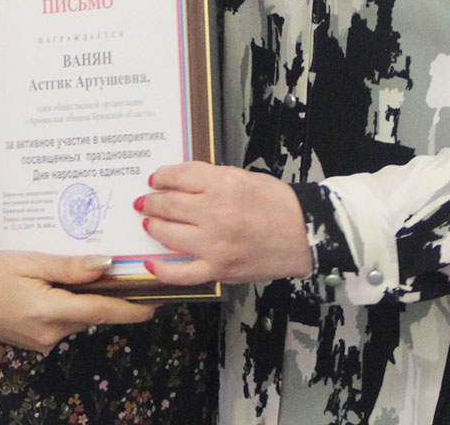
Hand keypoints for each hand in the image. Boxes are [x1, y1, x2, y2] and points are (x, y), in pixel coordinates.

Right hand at [0, 251, 153, 354]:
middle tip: (127, 275)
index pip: (102, 311)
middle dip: (109, 298)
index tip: (156, 303)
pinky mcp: (35, 342)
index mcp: (49, 311)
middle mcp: (49, 333)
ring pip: (78, 319)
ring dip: (86, 301)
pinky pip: (62, 323)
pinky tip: (58, 288)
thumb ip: (70, 267)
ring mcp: (42, 341)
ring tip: (86, 274)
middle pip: (92, 315)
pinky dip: (68, 307)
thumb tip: (106, 264)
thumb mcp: (30, 261)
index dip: (132, 308)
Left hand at [138, 161, 313, 287]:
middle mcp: (215, 212)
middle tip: (144, 203)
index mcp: (223, 184)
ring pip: (168, 234)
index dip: (161, 177)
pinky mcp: (218, 269)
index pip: (179, 176)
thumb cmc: (278, 204)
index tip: (155, 180)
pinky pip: (181, 272)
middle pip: (169, 204)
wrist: (305, 235)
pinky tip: (150, 262)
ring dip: (153, 227)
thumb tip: (182, 183)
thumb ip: (213, 179)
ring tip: (149, 224)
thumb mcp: (245, 178)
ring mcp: (214, 244)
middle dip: (151, 202)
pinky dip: (161, 269)